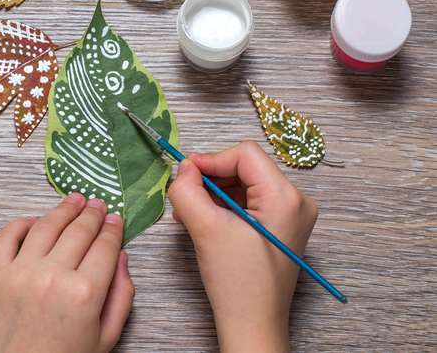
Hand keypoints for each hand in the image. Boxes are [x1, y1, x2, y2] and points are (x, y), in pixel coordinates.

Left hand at [0, 193, 133, 352]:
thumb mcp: (105, 339)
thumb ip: (121, 297)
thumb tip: (122, 258)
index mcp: (85, 293)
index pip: (106, 246)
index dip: (113, 228)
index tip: (116, 219)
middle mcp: (53, 276)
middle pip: (78, 230)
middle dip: (92, 214)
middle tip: (97, 204)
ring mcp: (20, 272)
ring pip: (46, 225)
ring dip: (63, 209)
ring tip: (73, 200)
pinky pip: (7, 236)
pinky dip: (22, 222)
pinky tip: (36, 219)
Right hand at [167, 142, 317, 352]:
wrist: (252, 325)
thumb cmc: (236, 281)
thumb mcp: (206, 229)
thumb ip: (188, 190)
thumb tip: (184, 167)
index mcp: (286, 197)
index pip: (245, 155)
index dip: (211, 160)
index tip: (185, 175)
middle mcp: (296, 201)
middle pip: (245, 168)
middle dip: (211, 179)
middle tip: (184, 198)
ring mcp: (290, 215)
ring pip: (244, 184)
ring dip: (213, 194)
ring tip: (190, 214)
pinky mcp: (280, 228)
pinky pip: (248, 202)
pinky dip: (223, 207)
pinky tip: (203, 221)